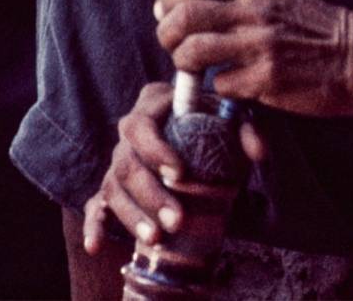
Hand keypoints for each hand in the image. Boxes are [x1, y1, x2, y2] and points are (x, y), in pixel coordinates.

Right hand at [80, 81, 266, 256]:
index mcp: (151, 106)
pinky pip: (94, 206)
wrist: (195, 129)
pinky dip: (93, 226)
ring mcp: (117, 160)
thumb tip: (259, 152)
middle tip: (177, 221)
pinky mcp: (112, 187)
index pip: (141, 126)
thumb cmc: (211, 120)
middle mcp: (127, 133)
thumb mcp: (229, 117)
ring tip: (156, 238)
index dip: (156, 151)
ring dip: (133, 216)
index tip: (180, 174)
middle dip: (151, 196)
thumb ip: (246, 129)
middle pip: (126, 164)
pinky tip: (96, 246)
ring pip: (113, 188)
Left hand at [155, 0, 352, 118]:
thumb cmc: (319, 26)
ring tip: (195, 70)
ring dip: (185, 64)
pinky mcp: (266, 79)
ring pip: (192, 52)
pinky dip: (221, 88)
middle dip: (166, 35)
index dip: (169, 0)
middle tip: (174, 46)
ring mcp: (259, 46)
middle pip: (183, 17)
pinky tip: (235, 86)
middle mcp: (254, 11)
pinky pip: (221, 85)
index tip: (168, 14)